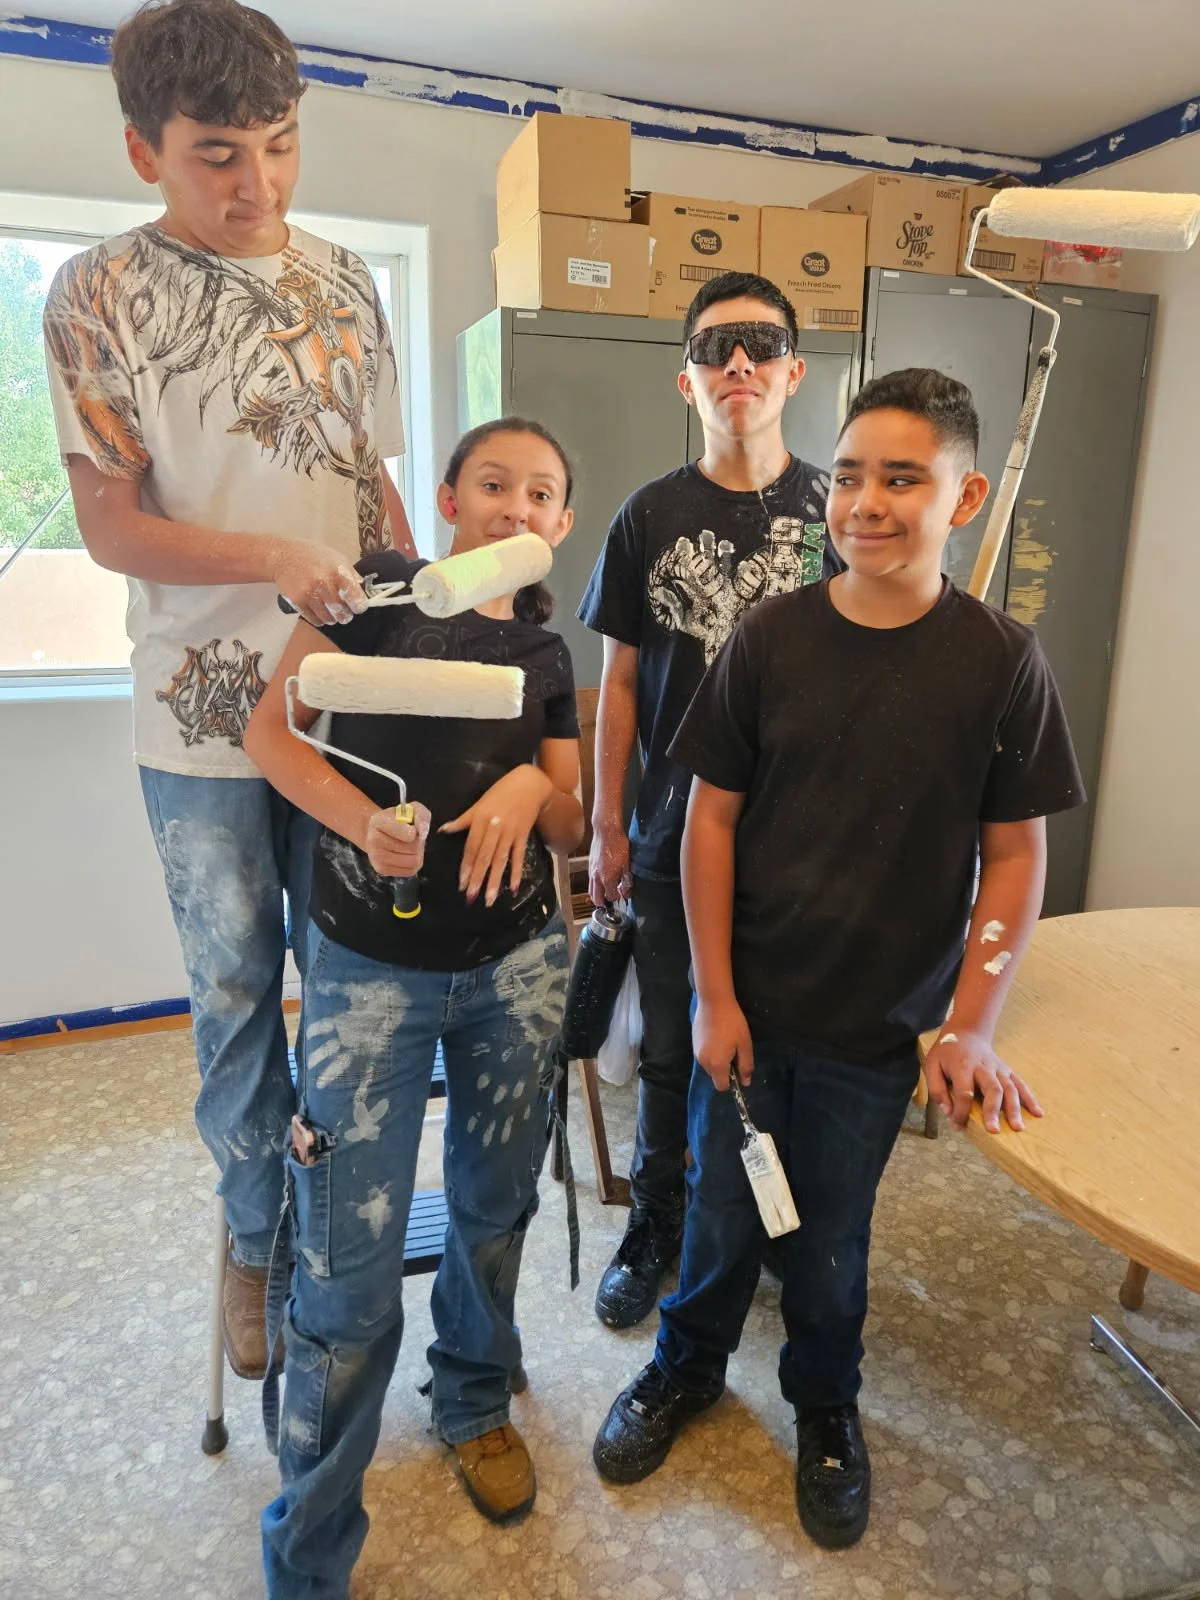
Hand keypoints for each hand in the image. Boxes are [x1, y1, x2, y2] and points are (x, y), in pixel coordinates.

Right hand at [273, 540, 368, 627]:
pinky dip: (319, 619)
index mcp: (338, 573)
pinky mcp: (298, 602)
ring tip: (329, 608)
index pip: (357, 600)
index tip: (357, 605)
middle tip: (343, 608)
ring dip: (332, 617)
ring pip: (330, 619)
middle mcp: (325, 584)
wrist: (283, 556)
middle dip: (345, 614)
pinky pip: (315, 620)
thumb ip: (352, 575)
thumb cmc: (313, 556)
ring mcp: (310, 594)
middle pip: (344, 614)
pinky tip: (319, 609)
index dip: (359, 606)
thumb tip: (365, 592)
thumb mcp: (337, 559)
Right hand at [363, 802, 429, 879]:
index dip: (416, 832)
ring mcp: (376, 857)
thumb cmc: (396, 820)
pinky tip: (405, 855)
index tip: (413, 829)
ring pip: (414, 861)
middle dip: (418, 843)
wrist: (377, 832)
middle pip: (414, 849)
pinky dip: (412, 863)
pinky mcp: (382, 870)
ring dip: (417, 853)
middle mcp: (373, 840)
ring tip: (409, 846)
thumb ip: (421, 815)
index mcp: (379, 821)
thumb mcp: (411, 810)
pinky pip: (410, 870)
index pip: (409, 834)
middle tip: (411, 837)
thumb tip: (423, 832)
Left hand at [440, 765, 552, 906]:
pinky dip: (517, 873)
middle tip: (471, 897)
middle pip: (485, 857)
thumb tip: (443, 830)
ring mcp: (510, 832)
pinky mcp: (523, 836)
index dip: (466, 866)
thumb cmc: (501, 792)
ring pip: (500, 860)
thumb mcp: (479, 803)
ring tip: (489, 899)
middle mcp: (495, 827)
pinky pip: (519, 857)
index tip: (462, 883)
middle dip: (478, 879)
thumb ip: (463, 820)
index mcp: (481, 819)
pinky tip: (514, 888)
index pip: (472, 847)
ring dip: (495, 881)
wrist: (529, 784)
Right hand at [588, 820, 630, 906]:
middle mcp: (596, 877)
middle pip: (596, 899)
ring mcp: (591, 871)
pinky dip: (595, 885)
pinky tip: (603, 880)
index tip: (622, 895)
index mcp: (607, 878)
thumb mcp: (627, 864)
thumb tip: (627, 894)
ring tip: (607, 891)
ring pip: (591, 891)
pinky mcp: (589, 866)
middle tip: (611, 899)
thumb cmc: (618, 845)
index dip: (617, 898)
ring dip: (598, 895)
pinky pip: (590, 881)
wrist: (606, 831)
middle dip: (603, 902)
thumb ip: (627, 881)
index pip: (610, 897)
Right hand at [693, 995, 753, 1092]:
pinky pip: (704, 1056)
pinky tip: (717, 1037)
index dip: (732, 1082)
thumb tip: (746, 1082)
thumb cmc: (733, 1023)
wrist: (714, 1002)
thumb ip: (745, 1066)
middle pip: (715, 1076)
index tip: (738, 1067)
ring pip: (710, 1066)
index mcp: (717, 1064)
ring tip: (726, 1042)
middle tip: (734, 1051)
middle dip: (725, 1070)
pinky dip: (711, 1052)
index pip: (722, 1086)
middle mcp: (704, 1062)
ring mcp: (696, 1052)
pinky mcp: (694, 1043)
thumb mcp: (745, 1045)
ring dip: (718, 1061)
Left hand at [923, 1028, 1043, 1133]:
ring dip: (1015, 1108)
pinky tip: (1038, 1112)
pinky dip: (1030, 1098)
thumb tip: (948, 1112)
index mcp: (963, 1066)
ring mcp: (999, 1068)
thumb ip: (937, 1089)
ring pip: (1010, 1087)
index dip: (961, 1111)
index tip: (957, 1126)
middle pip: (992, 1088)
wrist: (966, 1032)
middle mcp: (984, 1067)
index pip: (964, 1092)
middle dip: (993, 1110)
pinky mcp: (1007, 1070)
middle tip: (994, 1130)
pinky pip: (1020, 1084)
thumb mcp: (932, 1065)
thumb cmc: (947, 1052)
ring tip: (1019, 1127)